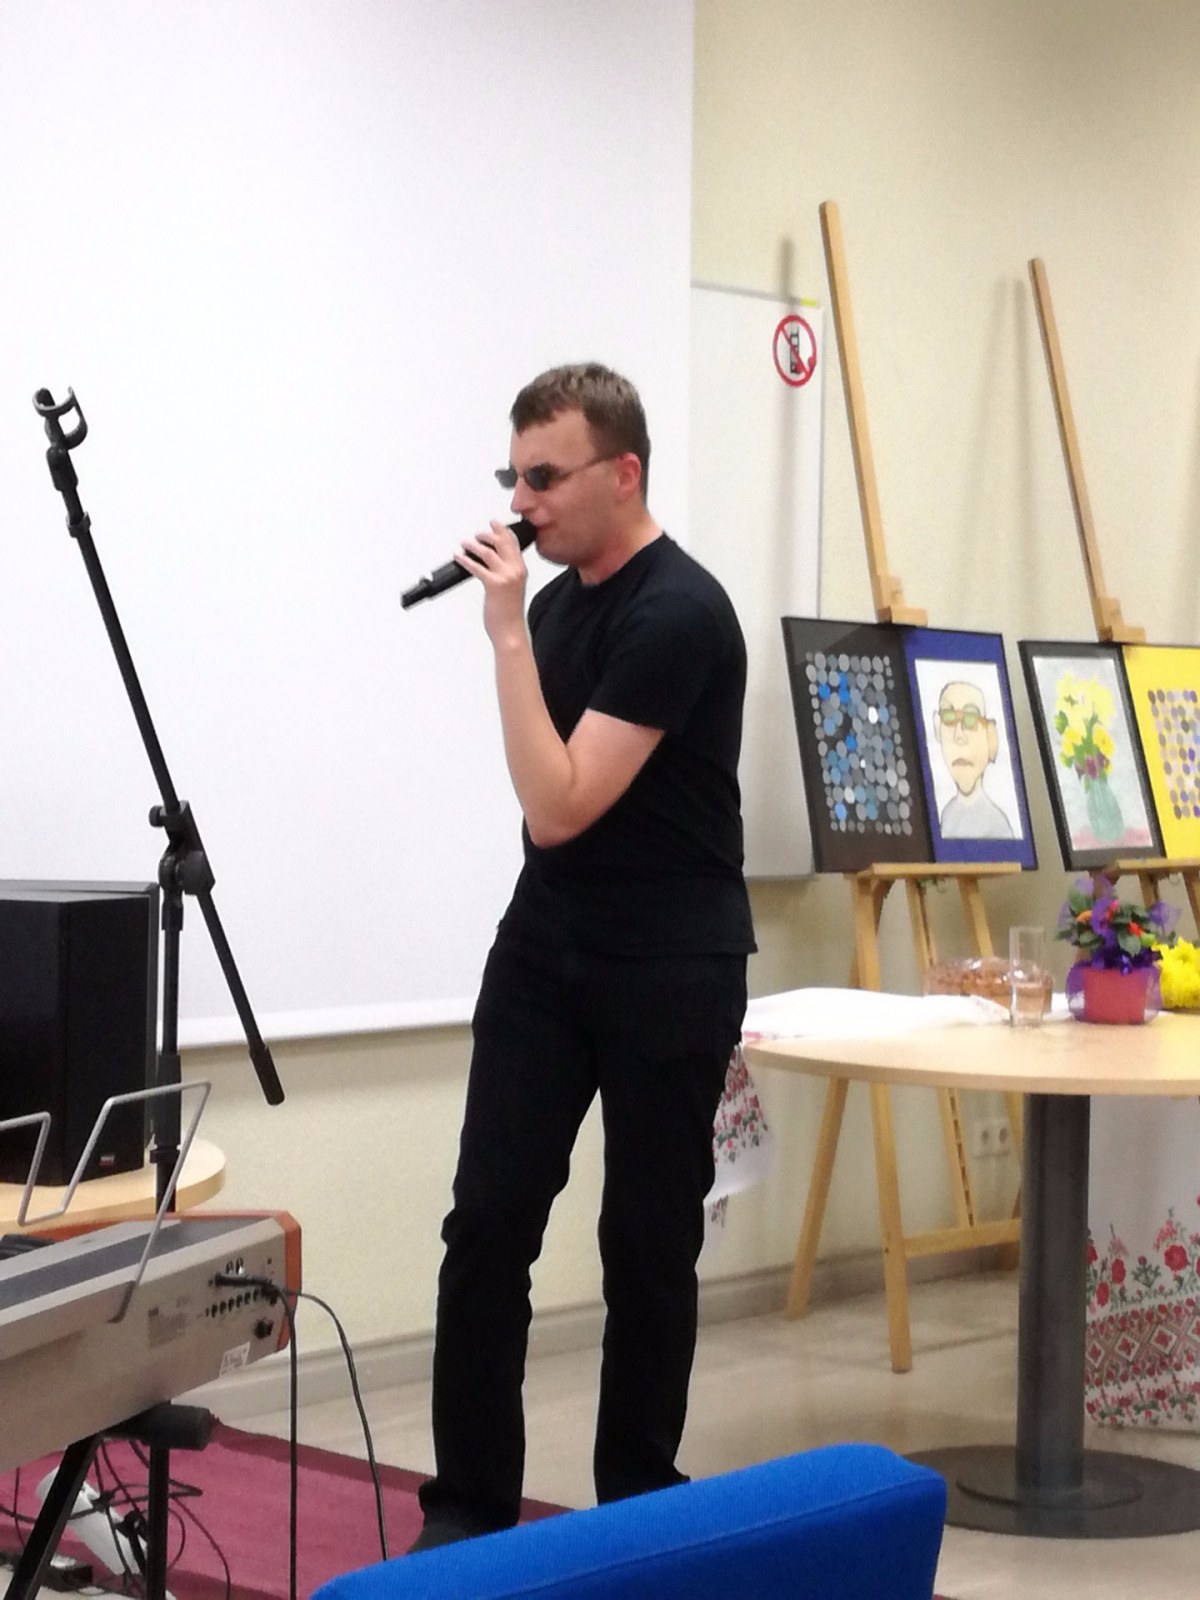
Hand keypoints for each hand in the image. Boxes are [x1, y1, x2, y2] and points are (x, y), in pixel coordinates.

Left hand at [458, 520, 528, 645]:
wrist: (511, 631)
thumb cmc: (510, 614)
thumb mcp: (513, 589)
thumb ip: (507, 573)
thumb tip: (492, 563)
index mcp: (521, 569)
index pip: (513, 543)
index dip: (503, 530)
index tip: (495, 523)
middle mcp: (515, 570)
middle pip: (502, 542)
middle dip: (488, 533)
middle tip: (477, 533)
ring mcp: (505, 577)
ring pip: (488, 551)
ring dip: (473, 545)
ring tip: (465, 544)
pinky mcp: (494, 584)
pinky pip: (476, 567)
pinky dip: (465, 560)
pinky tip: (458, 557)